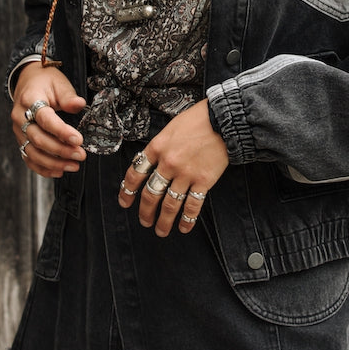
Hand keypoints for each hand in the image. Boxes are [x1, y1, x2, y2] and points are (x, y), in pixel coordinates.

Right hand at [12, 63, 87, 177]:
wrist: (28, 81)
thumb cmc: (46, 82)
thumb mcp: (59, 83)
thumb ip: (68, 96)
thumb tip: (79, 104)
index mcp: (29, 99)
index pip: (44, 118)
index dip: (61, 131)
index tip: (78, 140)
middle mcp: (20, 117)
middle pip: (38, 139)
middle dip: (60, 150)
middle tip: (81, 154)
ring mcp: (18, 131)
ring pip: (32, 152)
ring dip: (53, 163)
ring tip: (74, 166)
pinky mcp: (21, 140)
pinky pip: (28, 158)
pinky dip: (43, 168)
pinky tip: (59, 172)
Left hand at [118, 100, 228, 236]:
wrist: (223, 119)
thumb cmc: (198, 120)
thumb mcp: (170, 128)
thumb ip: (160, 147)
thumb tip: (151, 163)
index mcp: (157, 147)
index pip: (135, 173)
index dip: (127, 191)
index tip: (125, 202)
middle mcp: (168, 163)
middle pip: (151, 194)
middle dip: (145, 212)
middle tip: (144, 221)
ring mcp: (186, 174)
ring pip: (170, 204)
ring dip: (164, 221)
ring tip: (161, 230)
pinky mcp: (203, 181)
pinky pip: (193, 205)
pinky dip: (187, 219)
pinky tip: (184, 227)